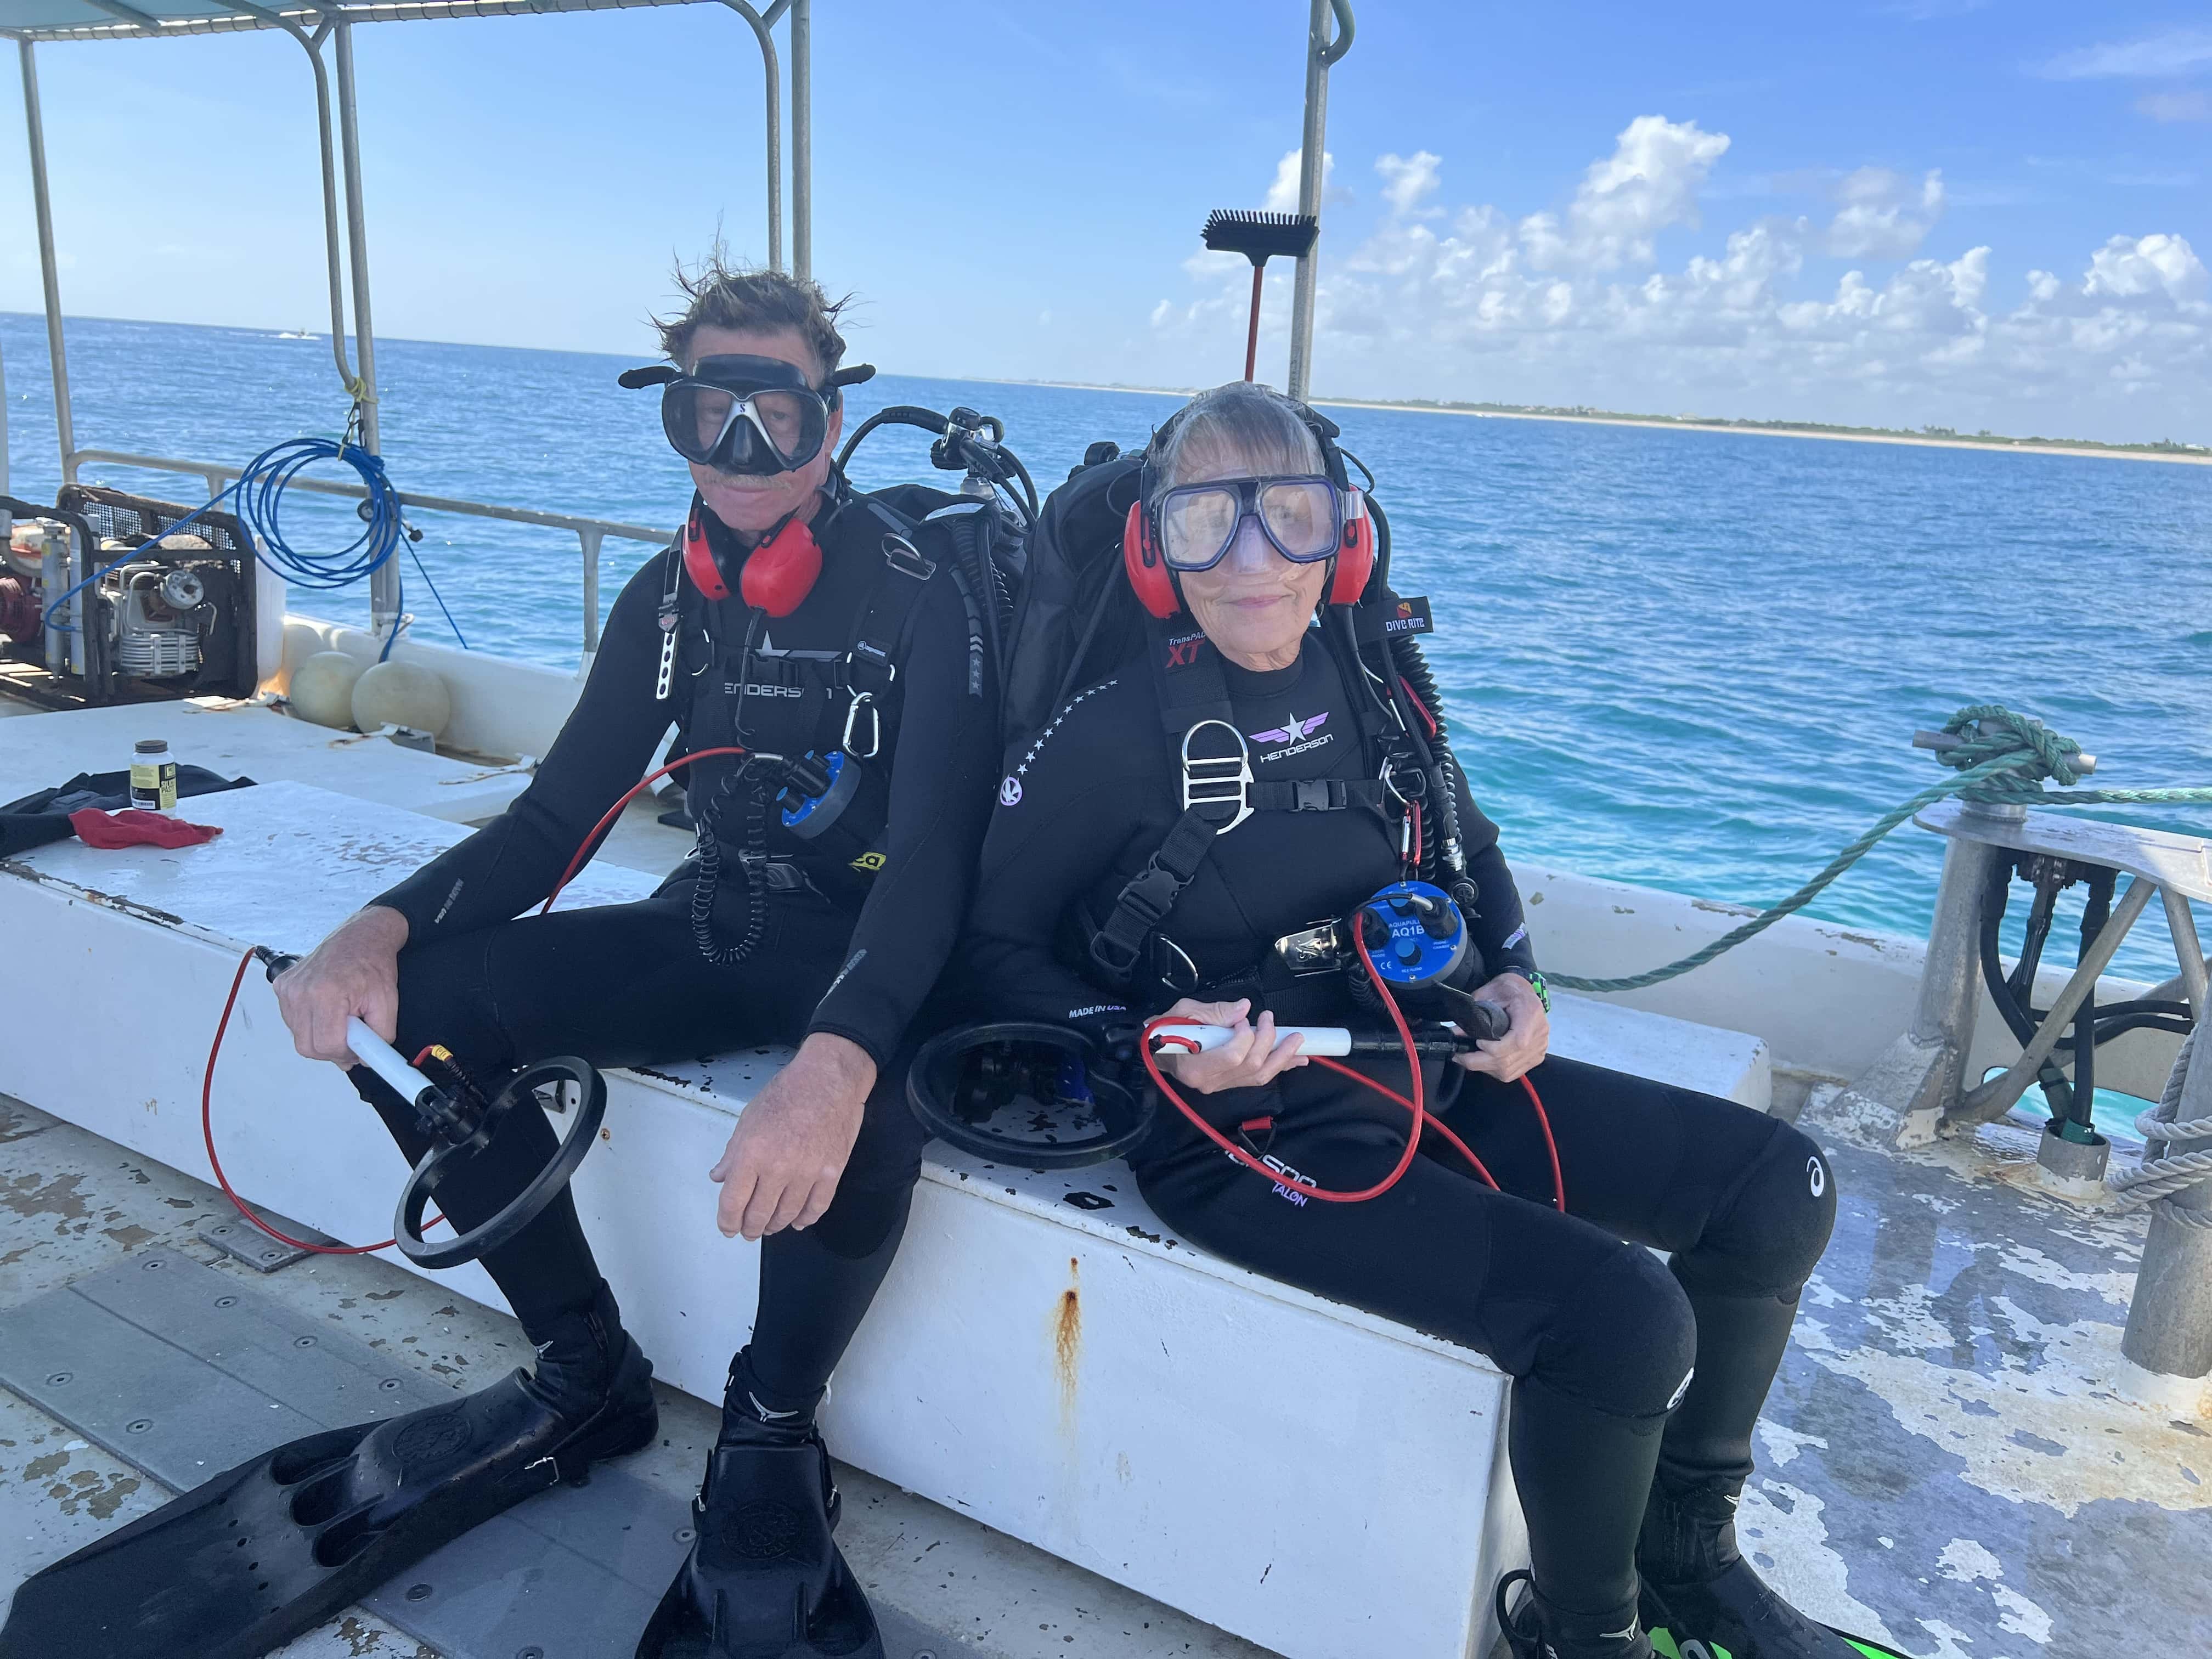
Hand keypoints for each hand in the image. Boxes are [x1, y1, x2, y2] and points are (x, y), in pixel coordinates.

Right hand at [273, 905, 408, 1065]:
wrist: (361, 938)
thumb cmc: (372, 963)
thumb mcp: (388, 1003)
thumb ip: (379, 1037)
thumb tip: (365, 1059)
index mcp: (327, 993)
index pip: (326, 1045)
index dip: (344, 1053)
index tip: (357, 1050)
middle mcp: (301, 990)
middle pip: (308, 1047)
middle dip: (332, 1050)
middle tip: (351, 1038)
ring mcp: (288, 988)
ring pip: (299, 1036)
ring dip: (320, 1035)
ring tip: (341, 1017)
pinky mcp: (281, 986)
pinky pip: (292, 1020)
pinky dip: (310, 1022)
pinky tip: (326, 1009)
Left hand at [710, 1033, 876, 1239]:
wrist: (829, 1079)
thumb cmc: (789, 1092)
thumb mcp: (749, 1117)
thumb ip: (733, 1152)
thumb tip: (720, 1176)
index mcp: (752, 1152)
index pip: (733, 1202)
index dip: (727, 1221)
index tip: (727, 1227)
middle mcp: (778, 1167)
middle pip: (759, 1214)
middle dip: (749, 1228)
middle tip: (747, 1231)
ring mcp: (807, 1172)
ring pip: (787, 1215)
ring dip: (775, 1225)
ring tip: (769, 1226)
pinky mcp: (831, 1173)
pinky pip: (817, 1207)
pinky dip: (805, 1219)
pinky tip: (797, 1221)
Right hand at [1151, 998, 1306, 1094]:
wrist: (1156, 1052)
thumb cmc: (1165, 1030)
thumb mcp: (1183, 1012)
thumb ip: (1214, 1011)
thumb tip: (1244, 1008)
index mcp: (1195, 1065)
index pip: (1232, 1056)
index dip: (1246, 1037)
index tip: (1245, 1019)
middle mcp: (1210, 1081)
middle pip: (1251, 1066)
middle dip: (1269, 1041)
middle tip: (1270, 1018)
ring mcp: (1220, 1086)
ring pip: (1259, 1076)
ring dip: (1282, 1057)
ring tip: (1298, 1042)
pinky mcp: (1228, 1085)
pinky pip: (1257, 1078)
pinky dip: (1278, 1066)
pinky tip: (1294, 1059)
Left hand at [1453, 974, 1548, 1081]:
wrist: (1524, 989)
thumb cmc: (1508, 988)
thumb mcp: (1490, 993)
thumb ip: (1475, 1013)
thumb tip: (1457, 1032)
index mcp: (1531, 1012)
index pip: (1517, 1042)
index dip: (1494, 1048)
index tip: (1478, 1042)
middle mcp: (1539, 1033)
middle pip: (1508, 1060)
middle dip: (1479, 1061)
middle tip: (1460, 1056)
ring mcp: (1539, 1047)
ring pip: (1509, 1070)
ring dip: (1485, 1068)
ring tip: (1468, 1059)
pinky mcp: (1536, 1056)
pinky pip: (1514, 1072)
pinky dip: (1496, 1070)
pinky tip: (1484, 1062)